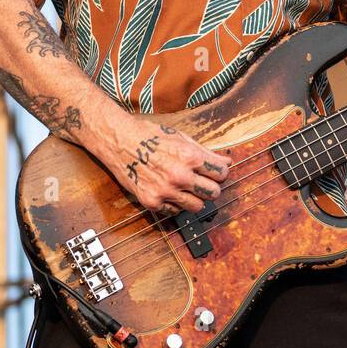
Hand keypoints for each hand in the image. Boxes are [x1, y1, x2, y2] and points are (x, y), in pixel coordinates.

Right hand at [111, 119, 231, 216]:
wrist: (120, 142)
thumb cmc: (151, 136)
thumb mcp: (182, 138)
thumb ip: (206, 152)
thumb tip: (226, 161)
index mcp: (190, 157)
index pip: (222, 174)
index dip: (221, 173)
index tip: (216, 173)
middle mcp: (179, 176)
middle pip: (214, 193)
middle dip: (211, 187)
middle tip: (204, 182)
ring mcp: (165, 191)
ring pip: (198, 207)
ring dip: (196, 198)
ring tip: (186, 188)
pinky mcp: (152, 202)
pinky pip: (176, 211)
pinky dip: (176, 204)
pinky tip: (170, 191)